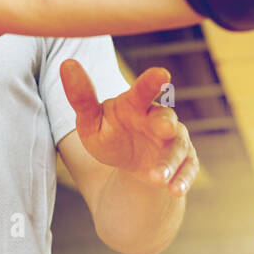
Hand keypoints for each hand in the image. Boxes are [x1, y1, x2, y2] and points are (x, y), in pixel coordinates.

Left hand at [59, 60, 198, 196]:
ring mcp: (174, 141)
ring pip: (177, 148)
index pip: (142, 91)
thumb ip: (81, 97)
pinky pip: (187, 170)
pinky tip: (175, 190)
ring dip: (169, 162)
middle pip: (166, 118)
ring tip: (157, 177)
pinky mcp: (184, 162)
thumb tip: (67, 64)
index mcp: (136, 104)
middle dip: (166, 122)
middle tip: (164, 127)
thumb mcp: (90, 121)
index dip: (151, 82)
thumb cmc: (110, 133)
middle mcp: (159, 119)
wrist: (130, 163)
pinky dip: (182, 179)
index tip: (161, 73)